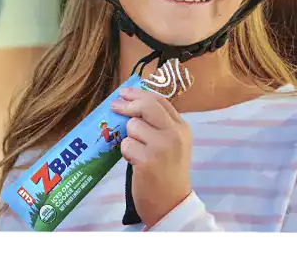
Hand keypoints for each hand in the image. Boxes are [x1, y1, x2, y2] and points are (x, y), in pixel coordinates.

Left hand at [110, 86, 192, 227]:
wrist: (171, 204)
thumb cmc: (168, 174)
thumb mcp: (173, 145)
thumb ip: (159, 125)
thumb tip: (132, 105)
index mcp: (182, 128)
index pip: (160, 101)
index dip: (140, 94)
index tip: (125, 93)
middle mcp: (174, 134)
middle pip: (147, 106)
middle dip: (128, 104)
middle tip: (114, 105)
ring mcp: (162, 147)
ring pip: (133, 126)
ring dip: (128, 137)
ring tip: (136, 152)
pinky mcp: (147, 160)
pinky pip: (126, 144)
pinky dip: (125, 152)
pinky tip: (134, 163)